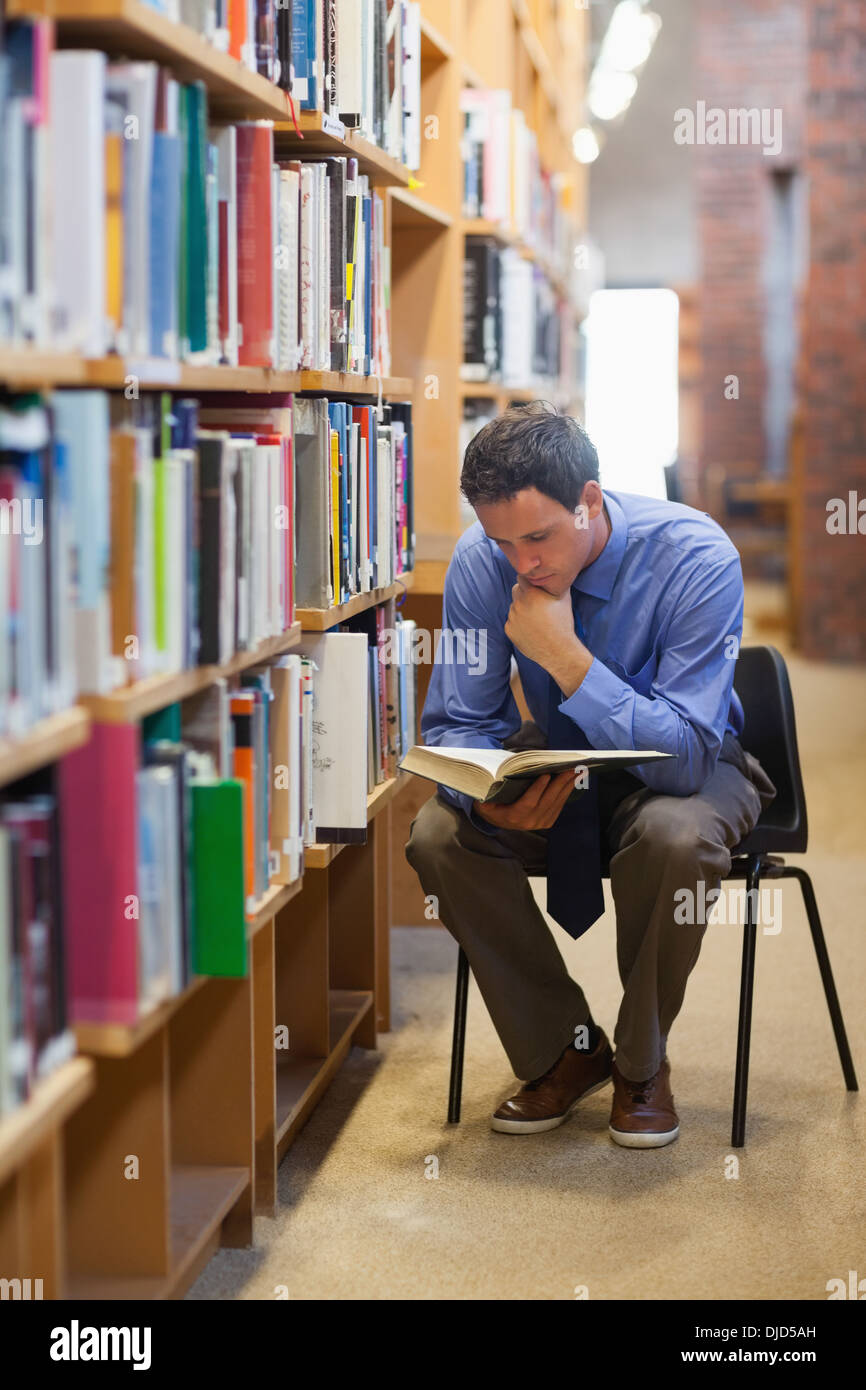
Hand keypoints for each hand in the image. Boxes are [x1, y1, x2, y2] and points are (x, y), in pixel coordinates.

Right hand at [473, 768, 576, 831]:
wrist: (495, 819)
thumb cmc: (490, 803)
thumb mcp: (485, 799)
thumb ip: (489, 792)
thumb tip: (495, 777)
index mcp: (513, 816)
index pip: (528, 803)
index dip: (537, 789)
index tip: (545, 775)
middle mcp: (528, 822)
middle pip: (547, 801)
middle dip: (560, 783)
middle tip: (570, 768)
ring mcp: (539, 823)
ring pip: (556, 803)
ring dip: (568, 786)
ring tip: (578, 771)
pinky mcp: (547, 822)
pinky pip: (559, 806)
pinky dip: (567, 792)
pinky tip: (574, 781)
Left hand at [505, 577, 592, 693]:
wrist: (558, 650)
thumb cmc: (563, 623)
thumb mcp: (564, 598)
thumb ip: (556, 583)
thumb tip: (556, 573)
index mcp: (531, 593)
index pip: (521, 577)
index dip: (528, 580)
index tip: (534, 585)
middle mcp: (519, 603)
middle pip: (516, 590)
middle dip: (524, 593)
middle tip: (536, 602)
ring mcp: (512, 617)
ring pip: (514, 607)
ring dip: (521, 609)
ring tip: (536, 620)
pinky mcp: (509, 630)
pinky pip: (511, 621)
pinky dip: (518, 624)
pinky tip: (531, 629)